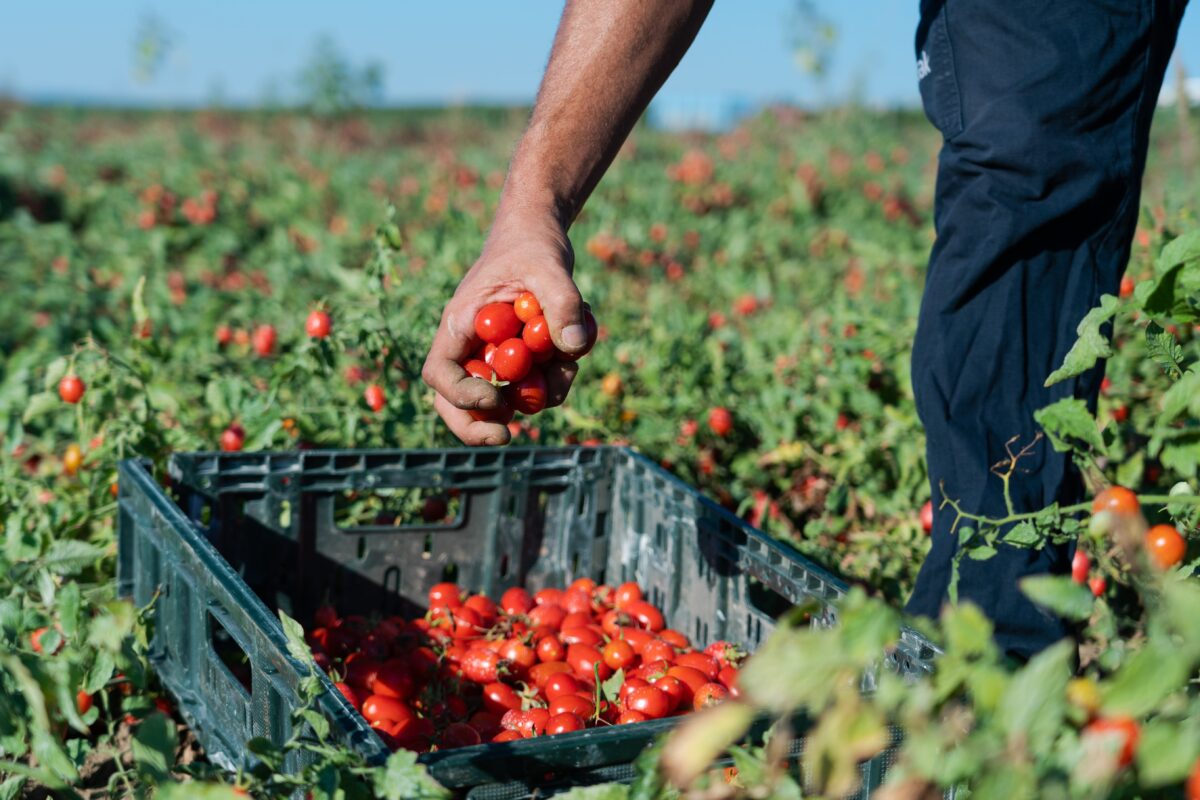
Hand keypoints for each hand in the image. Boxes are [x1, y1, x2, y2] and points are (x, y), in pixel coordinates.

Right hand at [422, 207, 589, 444]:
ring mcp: (498, 358)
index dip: (460, 395)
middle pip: (458, 403)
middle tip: (507, 437)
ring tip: (570, 357)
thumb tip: (575, 345)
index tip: (496, 398)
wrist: (541, 238)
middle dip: (478, 426)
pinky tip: (579, 340)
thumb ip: (562, 301)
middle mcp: (473, 348)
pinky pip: (539, 385)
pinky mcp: (524, 362)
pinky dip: (562, 375)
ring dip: (543, 393)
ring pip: (507, 400)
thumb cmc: (532, 245)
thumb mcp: (548, 264)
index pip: (440, 372)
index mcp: (461, 325)